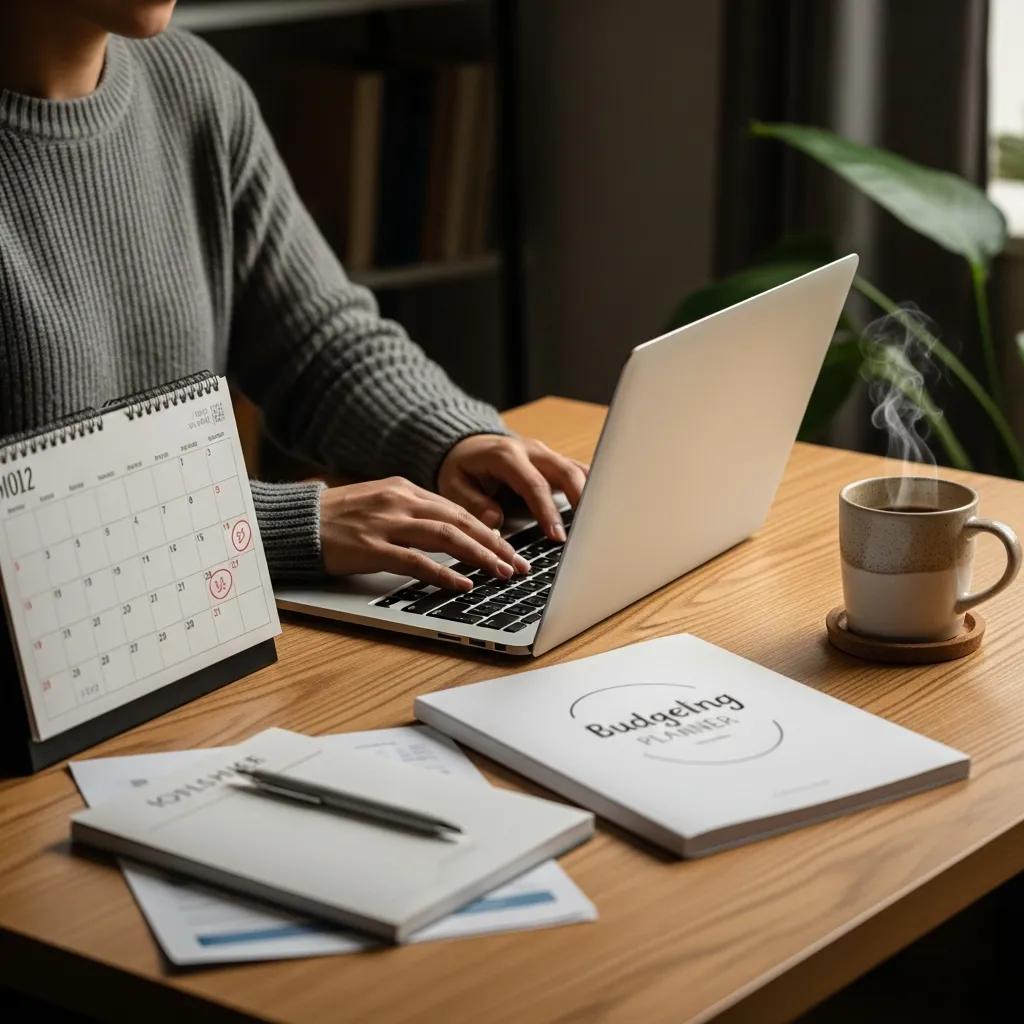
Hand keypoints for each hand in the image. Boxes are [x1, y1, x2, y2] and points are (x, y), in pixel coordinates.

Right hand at [319, 477, 529, 589]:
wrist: (295, 523)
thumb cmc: (334, 518)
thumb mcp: (377, 504)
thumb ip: (410, 513)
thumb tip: (448, 530)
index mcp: (403, 489)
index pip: (456, 509)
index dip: (486, 529)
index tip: (508, 547)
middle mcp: (400, 501)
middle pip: (460, 520)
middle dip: (495, 543)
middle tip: (518, 564)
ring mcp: (386, 524)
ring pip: (447, 537)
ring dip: (480, 556)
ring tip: (502, 573)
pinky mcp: (372, 547)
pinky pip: (417, 561)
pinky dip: (443, 573)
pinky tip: (463, 584)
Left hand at [438, 435, 588, 541]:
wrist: (467, 447)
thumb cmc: (461, 469)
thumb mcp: (454, 485)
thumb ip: (473, 503)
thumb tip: (494, 520)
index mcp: (506, 456)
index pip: (534, 484)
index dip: (547, 511)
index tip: (556, 536)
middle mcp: (532, 451)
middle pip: (566, 472)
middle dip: (580, 502)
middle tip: (587, 532)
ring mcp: (547, 455)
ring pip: (578, 470)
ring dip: (591, 495)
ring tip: (599, 524)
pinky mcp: (555, 463)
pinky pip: (579, 473)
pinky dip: (592, 489)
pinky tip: (600, 511)